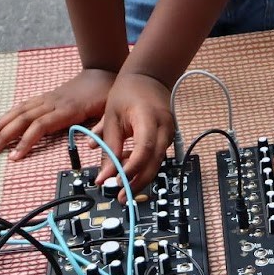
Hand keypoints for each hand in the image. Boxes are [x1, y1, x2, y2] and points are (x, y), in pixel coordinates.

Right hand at [0, 68, 114, 160]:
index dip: (25, 141)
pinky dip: (8, 116)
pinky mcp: (45, 97)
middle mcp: (52, 103)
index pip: (40, 126)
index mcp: (68, 110)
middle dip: (4, 136)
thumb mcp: (109, 111)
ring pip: (19, 112)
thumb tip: (92, 145)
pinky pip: (22, 106)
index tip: (13, 157)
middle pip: (23, 119)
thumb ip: (101, 129)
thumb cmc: (106, 94)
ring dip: (1, 126)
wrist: (103, 71)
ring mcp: (47, 99)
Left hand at [92, 72, 174, 188]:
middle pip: (155, 162)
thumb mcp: (111, 117)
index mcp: (149, 118)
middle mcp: (165, 127)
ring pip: (157, 162)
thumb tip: (103, 176)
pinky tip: (127, 167)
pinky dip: (143, 165)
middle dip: (138, 182)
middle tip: (120, 197)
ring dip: (140, 176)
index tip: (116, 181)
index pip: (145, 149)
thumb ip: (109, 146)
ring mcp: (170, 132)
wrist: (148, 77)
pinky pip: (157, 156)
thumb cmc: (128, 93)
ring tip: (121, 186)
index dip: (132, 168)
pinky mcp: (168, 137)